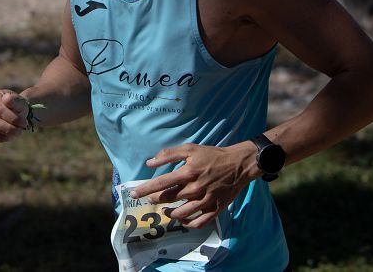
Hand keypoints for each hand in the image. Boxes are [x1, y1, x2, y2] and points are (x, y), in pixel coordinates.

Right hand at [0, 89, 29, 146]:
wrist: (15, 115)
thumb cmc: (17, 109)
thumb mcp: (21, 104)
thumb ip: (16, 101)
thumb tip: (6, 98)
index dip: (13, 119)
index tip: (23, 121)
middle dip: (8, 129)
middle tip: (19, 130)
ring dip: (1, 136)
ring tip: (12, 134)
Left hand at [129, 142, 257, 228]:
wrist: (238, 164)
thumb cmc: (212, 155)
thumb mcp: (190, 148)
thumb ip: (169, 154)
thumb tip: (149, 162)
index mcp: (188, 172)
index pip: (161, 184)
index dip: (145, 189)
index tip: (134, 194)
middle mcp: (195, 188)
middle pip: (169, 199)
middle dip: (156, 200)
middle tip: (150, 199)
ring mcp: (206, 200)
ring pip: (182, 213)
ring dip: (170, 213)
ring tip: (165, 210)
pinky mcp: (215, 209)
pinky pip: (199, 222)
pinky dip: (188, 224)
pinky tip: (181, 220)